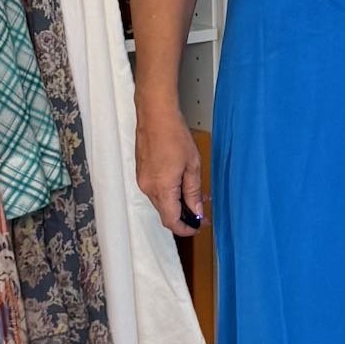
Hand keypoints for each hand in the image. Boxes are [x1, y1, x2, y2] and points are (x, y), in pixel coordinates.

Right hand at [136, 100, 204, 236]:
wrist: (155, 115)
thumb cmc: (174, 134)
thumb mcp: (192, 165)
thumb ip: (194, 192)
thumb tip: (197, 211)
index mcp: (162, 188)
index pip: (171, 221)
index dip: (185, 228)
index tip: (198, 227)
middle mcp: (148, 188)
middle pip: (166, 213)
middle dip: (185, 216)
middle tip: (203, 212)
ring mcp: (143, 180)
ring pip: (161, 202)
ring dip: (178, 204)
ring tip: (196, 196)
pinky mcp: (142, 173)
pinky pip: (156, 191)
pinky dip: (169, 193)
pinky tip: (182, 185)